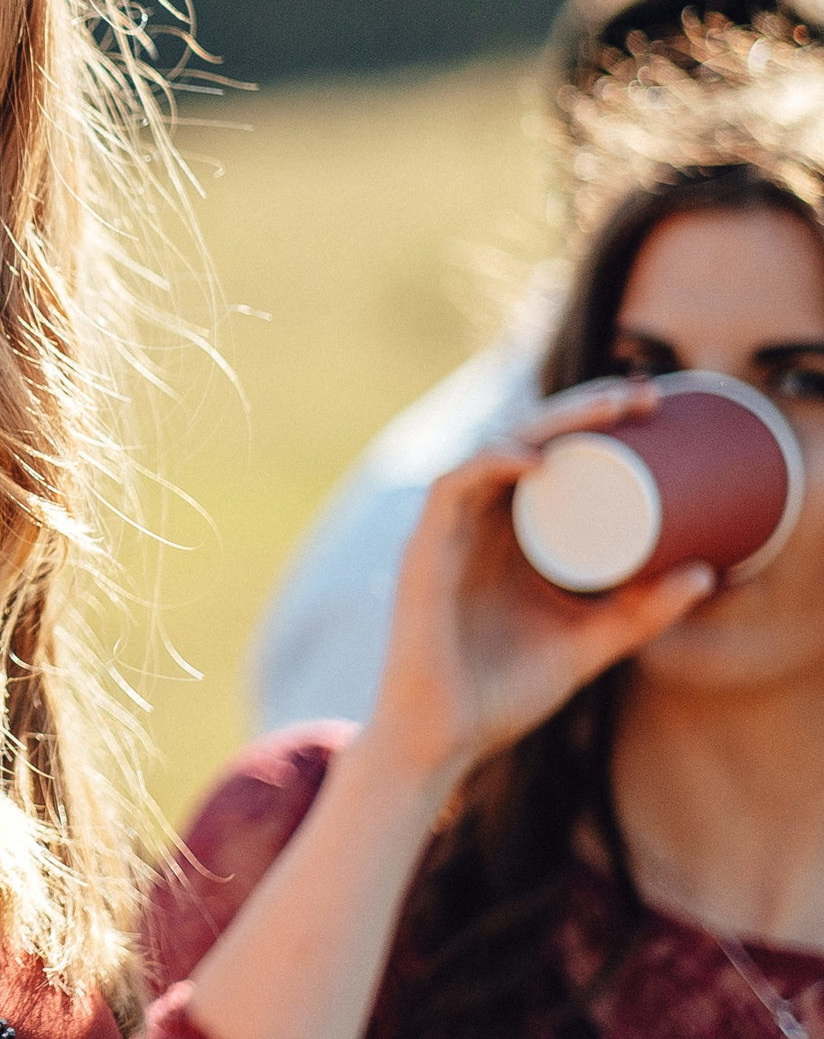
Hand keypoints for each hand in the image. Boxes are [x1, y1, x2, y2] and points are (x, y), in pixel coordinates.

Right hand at [366, 380, 716, 787]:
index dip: (594, 427)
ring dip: (546, 425)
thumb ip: (640, 612)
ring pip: (491, 451)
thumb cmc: (504, 691)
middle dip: (582, 411)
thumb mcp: (590, 642)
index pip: (548, 458)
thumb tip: (709, 573)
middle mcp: (477, 523)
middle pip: (525, 442)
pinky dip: (489, 464)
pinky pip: (451, 488)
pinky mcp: (424, 550)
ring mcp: (448, 533)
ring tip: (604, 416)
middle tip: (640, 396)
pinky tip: (532, 459)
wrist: (443, 736)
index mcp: (508, 535)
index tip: (652, 409)